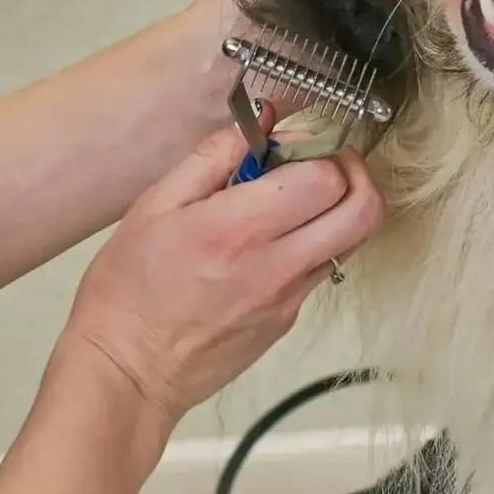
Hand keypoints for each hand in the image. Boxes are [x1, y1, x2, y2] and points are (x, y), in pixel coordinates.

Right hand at [53, 118, 383, 429]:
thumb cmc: (129, 292)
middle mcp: (275, 266)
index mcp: (237, 230)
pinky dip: (313, 243)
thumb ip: (213, 156)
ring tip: (295, 203)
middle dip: (354, 176)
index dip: (319, 151)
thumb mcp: (154, 207)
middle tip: (322, 166)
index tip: (292, 146)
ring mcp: (289, 298)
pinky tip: (273, 241)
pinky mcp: (289, 319)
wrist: (129, 372)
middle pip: (364, 210)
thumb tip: (262, 121)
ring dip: (338, 210)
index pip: (325, 178)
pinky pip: (323, 269)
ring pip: (352, 241)